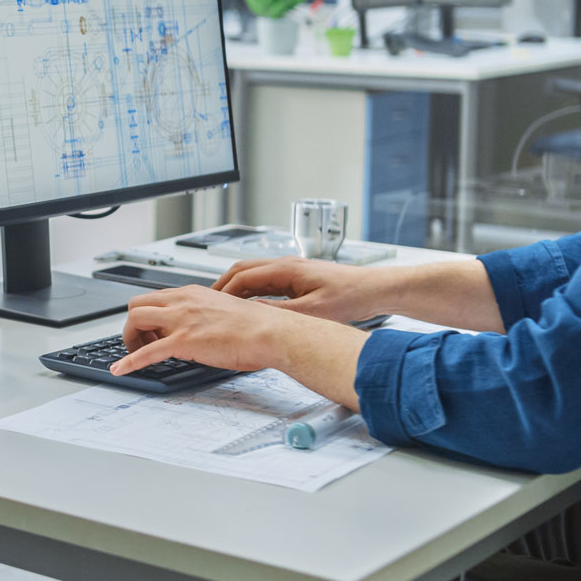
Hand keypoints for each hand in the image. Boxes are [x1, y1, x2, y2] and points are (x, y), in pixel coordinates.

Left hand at [114, 282, 367, 408]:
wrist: (269, 332)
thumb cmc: (256, 326)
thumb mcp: (225, 312)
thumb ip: (206, 316)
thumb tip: (200, 329)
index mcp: (194, 293)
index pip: (156, 298)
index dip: (149, 316)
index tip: (152, 331)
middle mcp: (184, 301)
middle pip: (138, 304)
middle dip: (134, 325)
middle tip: (142, 342)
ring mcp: (182, 320)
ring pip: (135, 320)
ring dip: (130, 338)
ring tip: (135, 354)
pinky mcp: (183, 341)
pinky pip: (146, 352)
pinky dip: (129, 361)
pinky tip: (121, 370)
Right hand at [212, 257, 389, 323]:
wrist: (372, 289)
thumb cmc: (349, 296)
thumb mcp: (311, 311)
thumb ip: (280, 313)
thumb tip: (252, 315)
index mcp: (286, 268)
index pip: (242, 276)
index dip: (223, 292)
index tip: (210, 306)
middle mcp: (286, 265)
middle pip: (243, 270)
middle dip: (223, 286)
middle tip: (208, 305)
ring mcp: (292, 270)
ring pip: (253, 275)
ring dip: (236, 289)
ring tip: (223, 307)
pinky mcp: (298, 278)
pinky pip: (266, 282)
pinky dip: (252, 292)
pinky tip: (250, 307)